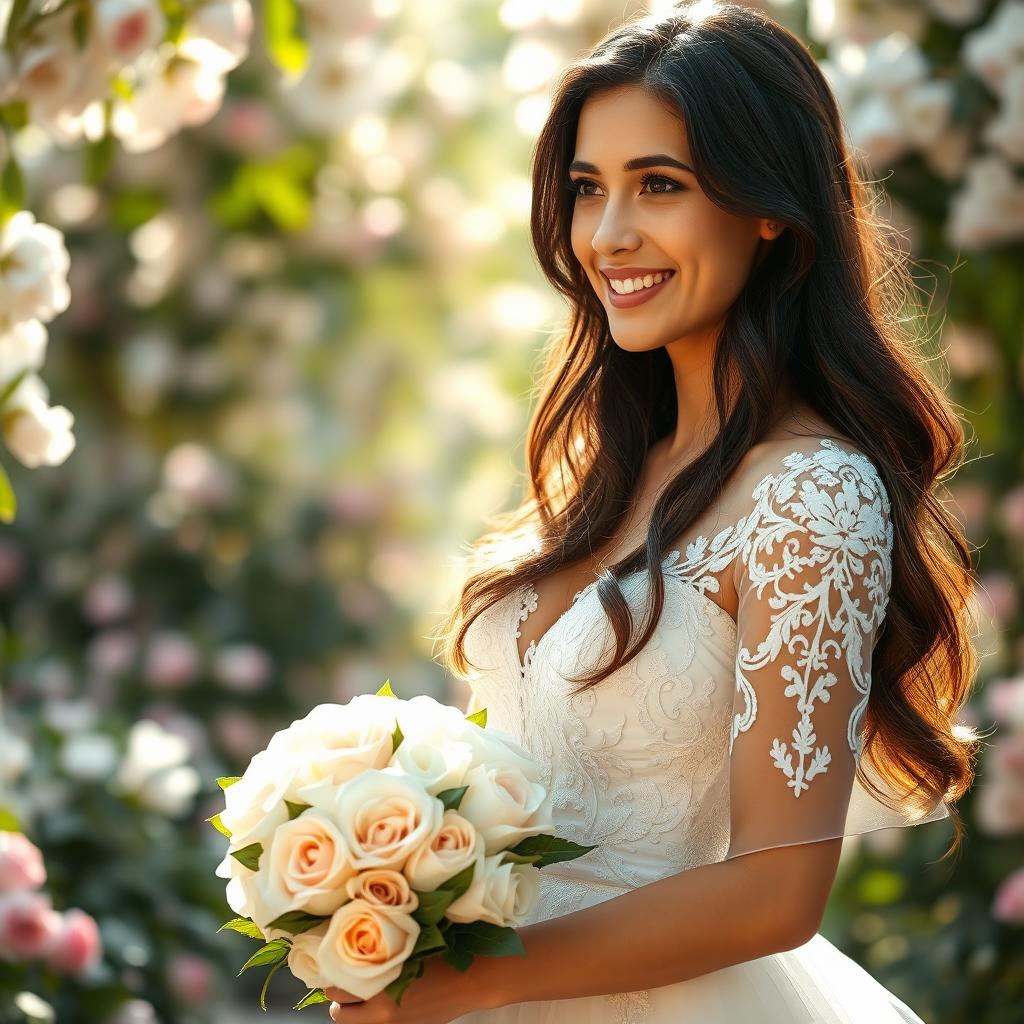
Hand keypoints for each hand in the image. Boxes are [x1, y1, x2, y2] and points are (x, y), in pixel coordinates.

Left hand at [325, 953, 486, 1022]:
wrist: (470, 980)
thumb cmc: (440, 954)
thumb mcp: (406, 946)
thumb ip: (377, 952)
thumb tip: (347, 946)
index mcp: (380, 987)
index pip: (335, 990)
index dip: (333, 975)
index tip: (336, 964)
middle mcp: (382, 1014)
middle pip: (338, 1013)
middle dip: (340, 997)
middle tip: (347, 980)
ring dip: (354, 1011)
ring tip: (364, 993)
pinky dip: (373, 1018)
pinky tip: (383, 1002)